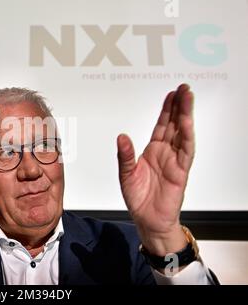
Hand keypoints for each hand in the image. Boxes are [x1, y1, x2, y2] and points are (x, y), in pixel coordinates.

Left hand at [117, 84, 193, 254]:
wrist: (147, 220)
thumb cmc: (138, 197)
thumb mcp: (126, 174)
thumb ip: (125, 155)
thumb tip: (121, 137)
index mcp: (153, 151)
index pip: (162, 125)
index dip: (167, 110)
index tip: (171, 94)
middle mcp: (165, 153)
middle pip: (175, 125)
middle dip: (179, 107)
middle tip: (184, 89)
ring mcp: (174, 161)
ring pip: (182, 134)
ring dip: (185, 116)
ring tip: (188, 99)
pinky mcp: (180, 172)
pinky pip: (185, 152)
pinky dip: (186, 137)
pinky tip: (187, 124)